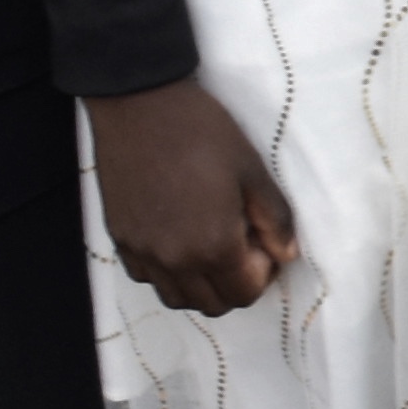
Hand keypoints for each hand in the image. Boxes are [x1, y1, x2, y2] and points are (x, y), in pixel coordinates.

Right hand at [87, 79, 297, 314]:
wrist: (138, 103)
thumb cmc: (201, 131)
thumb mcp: (252, 170)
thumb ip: (274, 219)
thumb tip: (287, 254)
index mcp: (212, 245)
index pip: (245, 293)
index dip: (264, 271)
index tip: (263, 238)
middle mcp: (173, 260)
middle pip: (212, 304)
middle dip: (236, 282)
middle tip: (243, 241)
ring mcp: (142, 253)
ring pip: (177, 298)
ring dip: (201, 283)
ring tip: (211, 241)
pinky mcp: (120, 239)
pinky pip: (148, 277)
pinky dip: (168, 272)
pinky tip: (179, 237)